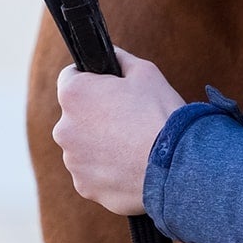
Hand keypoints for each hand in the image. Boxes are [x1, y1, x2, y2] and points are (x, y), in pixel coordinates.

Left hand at [53, 48, 187, 217]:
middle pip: (77, 116)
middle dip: (96, 116)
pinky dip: (107, 170)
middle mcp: (64, 128)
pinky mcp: (84, 186)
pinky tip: (132, 167)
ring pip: (84, 147)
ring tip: (133, 147)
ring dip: (101, 145)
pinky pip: (93, 174)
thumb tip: (110, 56)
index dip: (91, 79)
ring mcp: (73, 161)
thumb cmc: (161, 115)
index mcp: (74, 94)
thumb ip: (119, 59)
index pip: (70, 77)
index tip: (109, 88)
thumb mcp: (145, 72)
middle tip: (128, 120)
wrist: (178, 166)